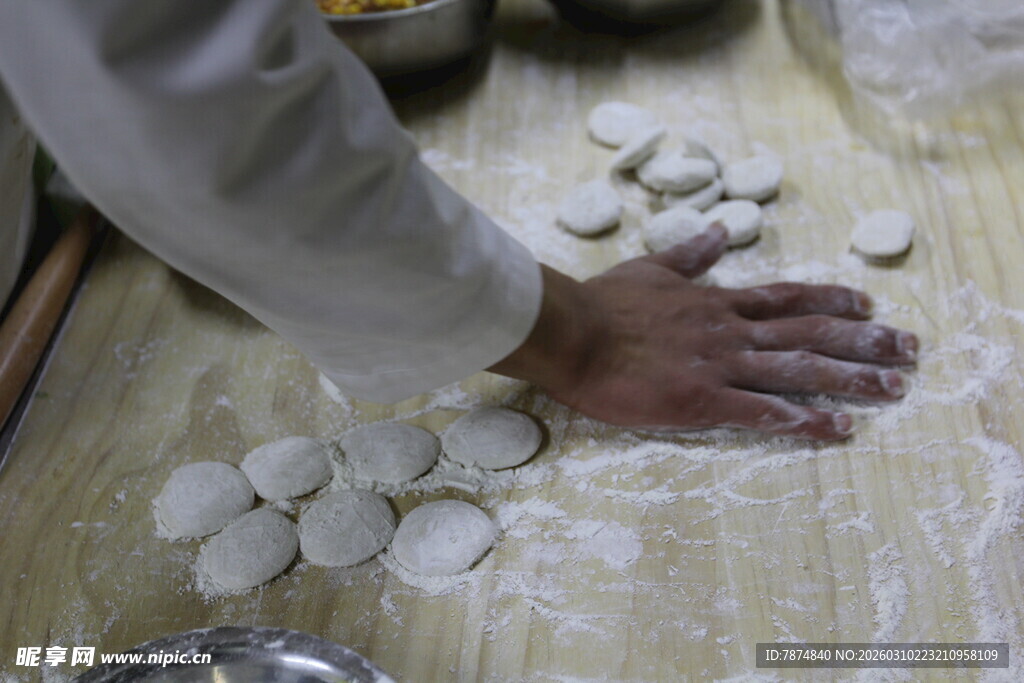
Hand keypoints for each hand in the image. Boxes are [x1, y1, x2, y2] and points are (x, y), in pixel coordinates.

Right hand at [489, 224, 917, 439]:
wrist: (570, 332)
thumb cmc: (603, 303)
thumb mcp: (650, 269)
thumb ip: (690, 256)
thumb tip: (720, 229)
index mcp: (716, 303)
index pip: (787, 298)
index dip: (832, 301)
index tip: (870, 305)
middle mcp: (729, 331)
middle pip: (809, 334)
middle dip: (864, 342)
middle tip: (910, 350)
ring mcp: (717, 366)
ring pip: (797, 371)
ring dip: (849, 381)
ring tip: (894, 389)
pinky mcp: (699, 400)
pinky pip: (758, 411)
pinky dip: (799, 419)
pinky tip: (835, 429)